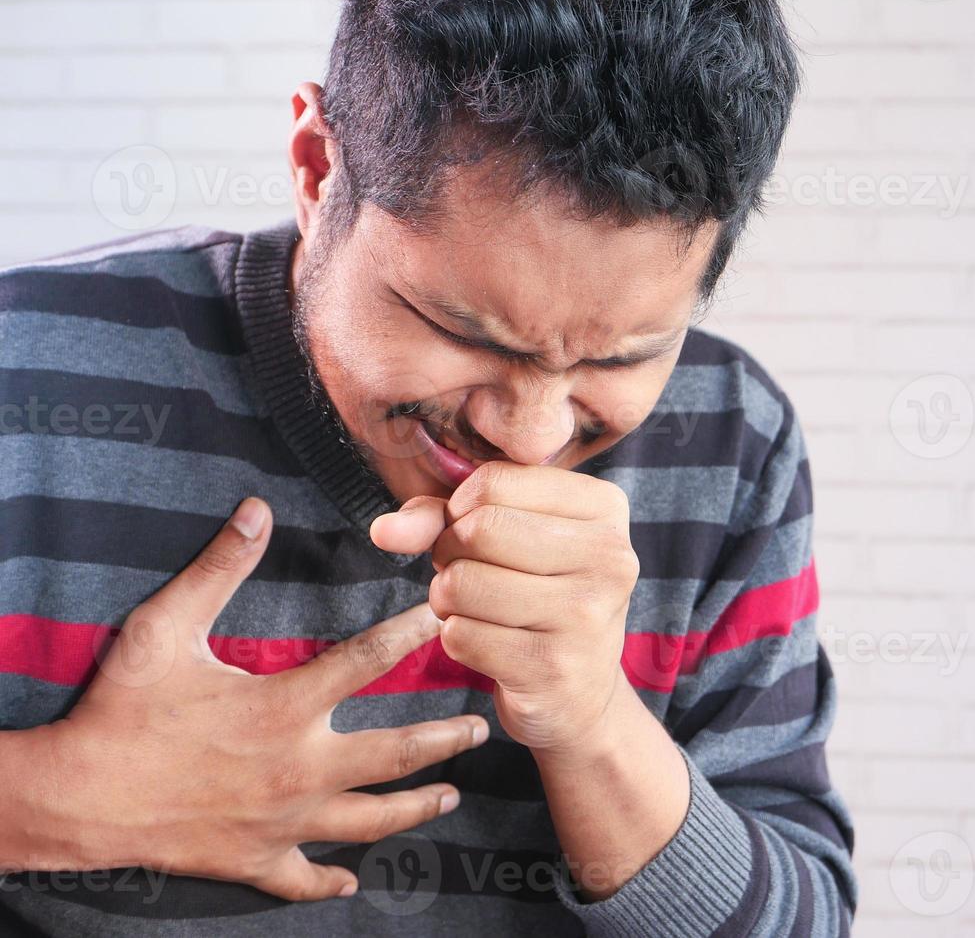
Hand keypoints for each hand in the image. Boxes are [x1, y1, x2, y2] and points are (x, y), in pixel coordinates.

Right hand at [27, 498, 488, 901]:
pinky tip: (352, 882)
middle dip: (445, 739)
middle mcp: (299, 768)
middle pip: (396, 754)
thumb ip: (218, 569)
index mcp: (284, 708)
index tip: (445, 617)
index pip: (367, 661)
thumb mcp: (164, 629)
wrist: (76, 798)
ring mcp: (282, 821)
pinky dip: (331, 882)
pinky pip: (305, 879)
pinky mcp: (256, 860)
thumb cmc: (121, 710)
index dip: (411, 634)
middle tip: (480, 728)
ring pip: (370, 820)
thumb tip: (256, 509)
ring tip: (451, 796)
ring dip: (416, 808)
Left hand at [371, 462, 639, 757]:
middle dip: (449, 553)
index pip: (495, 482)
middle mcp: (610, 557)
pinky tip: (487, 644)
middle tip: (468, 574)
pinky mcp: (554, 668)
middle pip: (478, 529)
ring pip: (462, 583)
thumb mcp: (509, 538)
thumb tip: (384, 529)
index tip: (477, 534)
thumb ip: (445, 515)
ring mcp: (587, 616)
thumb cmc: (538, 596)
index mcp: (605, 508)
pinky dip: (457, 639)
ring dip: (446, 599)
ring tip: (475, 609)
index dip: (461, 509)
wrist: (579, 694)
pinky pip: (461, 636)